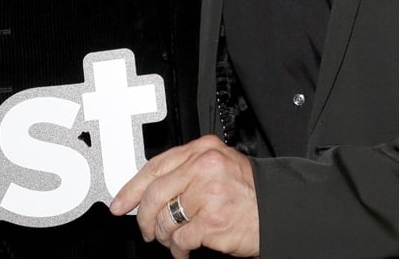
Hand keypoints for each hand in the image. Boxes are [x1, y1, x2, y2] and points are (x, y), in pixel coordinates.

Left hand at [109, 135, 259, 257]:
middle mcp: (204, 166)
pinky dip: (178, 249)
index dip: (132, 188)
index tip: (119, 203)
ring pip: (164, 219)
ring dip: (164, 236)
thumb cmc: (250, 192)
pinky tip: (185, 249)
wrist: (279, 210)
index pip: (156, 165)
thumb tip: (148, 190)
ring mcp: (208, 192)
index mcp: (203, 149)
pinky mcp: (211, 220)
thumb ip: (187, 170)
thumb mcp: (220, 166)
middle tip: (146, 230)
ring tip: (174, 240)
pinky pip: (179, 239)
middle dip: (143, 218)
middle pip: (154, 193)